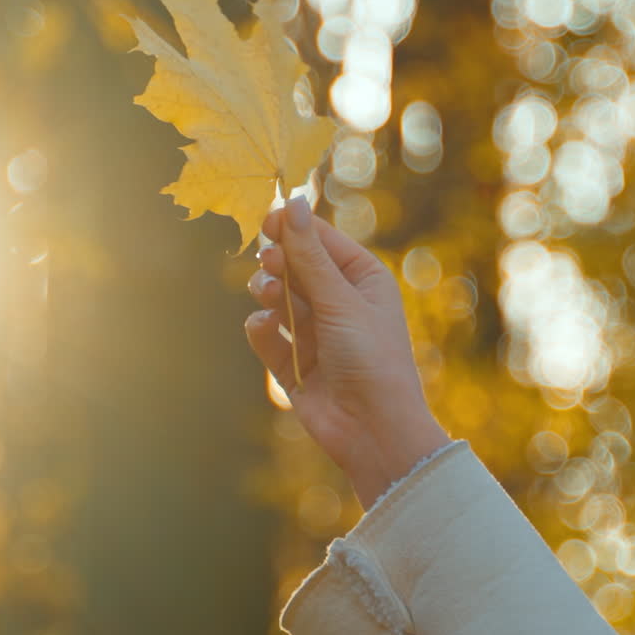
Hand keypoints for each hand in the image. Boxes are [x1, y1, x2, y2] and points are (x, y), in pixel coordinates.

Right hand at [244, 196, 449, 509]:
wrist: (373, 431)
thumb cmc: (371, 358)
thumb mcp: (340, 301)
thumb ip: (310, 255)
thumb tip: (291, 203)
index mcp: (362, 279)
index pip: (321, 239)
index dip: (293, 227)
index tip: (267, 220)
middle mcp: (338, 301)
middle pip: (294, 264)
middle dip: (279, 262)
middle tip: (271, 264)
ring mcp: (314, 332)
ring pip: (276, 296)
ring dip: (268, 292)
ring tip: (269, 296)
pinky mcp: (293, 362)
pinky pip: (267, 332)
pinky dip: (262, 327)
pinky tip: (264, 327)